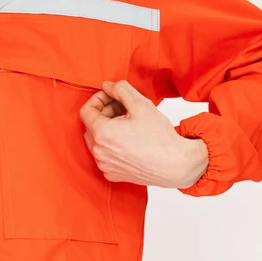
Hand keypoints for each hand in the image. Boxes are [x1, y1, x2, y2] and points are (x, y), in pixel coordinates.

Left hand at [80, 80, 208, 188]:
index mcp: (102, 134)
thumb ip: (120, 89)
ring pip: (96, 140)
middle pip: (91, 125)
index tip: (110, 96)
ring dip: (107, 128)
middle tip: (123, 107)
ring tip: (128, 123)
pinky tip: (129, 139)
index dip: (98, 99)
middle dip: (104, 112)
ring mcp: (104, 165)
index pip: (86, 110)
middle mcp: (98, 152)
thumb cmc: (160, 138)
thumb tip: (107, 86)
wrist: (175, 165)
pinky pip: (104, 154)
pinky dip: (111, 145)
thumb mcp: (141, 104)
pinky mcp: (112, 174)